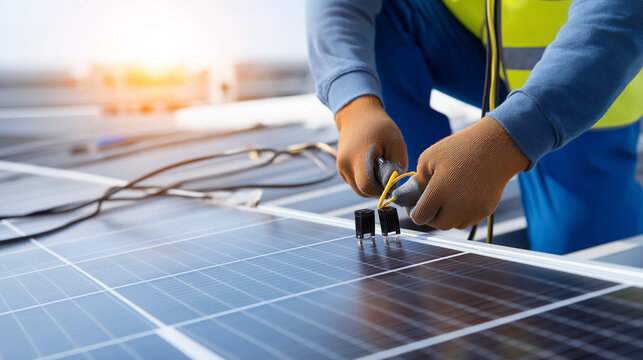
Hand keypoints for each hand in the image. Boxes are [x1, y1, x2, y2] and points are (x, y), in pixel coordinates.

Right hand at [335, 96, 407, 196]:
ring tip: (380, 169)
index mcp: (358, 157)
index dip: (382, 189)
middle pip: (363, 191)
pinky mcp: (341, 169)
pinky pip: (355, 183)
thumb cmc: (380, 128)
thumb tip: (392, 187)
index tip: (393, 181)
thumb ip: (395, 168)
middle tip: (388, 175)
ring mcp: (341, 167)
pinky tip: (372, 168)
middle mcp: (345, 164)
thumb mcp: (396, 144)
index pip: (367, 186)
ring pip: (358, 189)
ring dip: (372, 186)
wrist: (358, 116)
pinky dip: (365, 181)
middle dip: (378, 189)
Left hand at [392, 116, 528, 229]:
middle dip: (429, 216)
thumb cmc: (461, 148)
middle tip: (429, 202)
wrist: (496, 147)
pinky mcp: (485, 210)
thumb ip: (416, 180)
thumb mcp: (429, 157)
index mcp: (440, 192)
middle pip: (437, 224)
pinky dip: (461, 214)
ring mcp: (473, 210)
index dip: (413, 211)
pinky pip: (468, 220)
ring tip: (446, 199)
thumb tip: (410, 195)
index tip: (413, 204)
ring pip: (453, 225)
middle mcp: (457, 205)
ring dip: (446, 217)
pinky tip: (460, 198)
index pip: (420, 217)